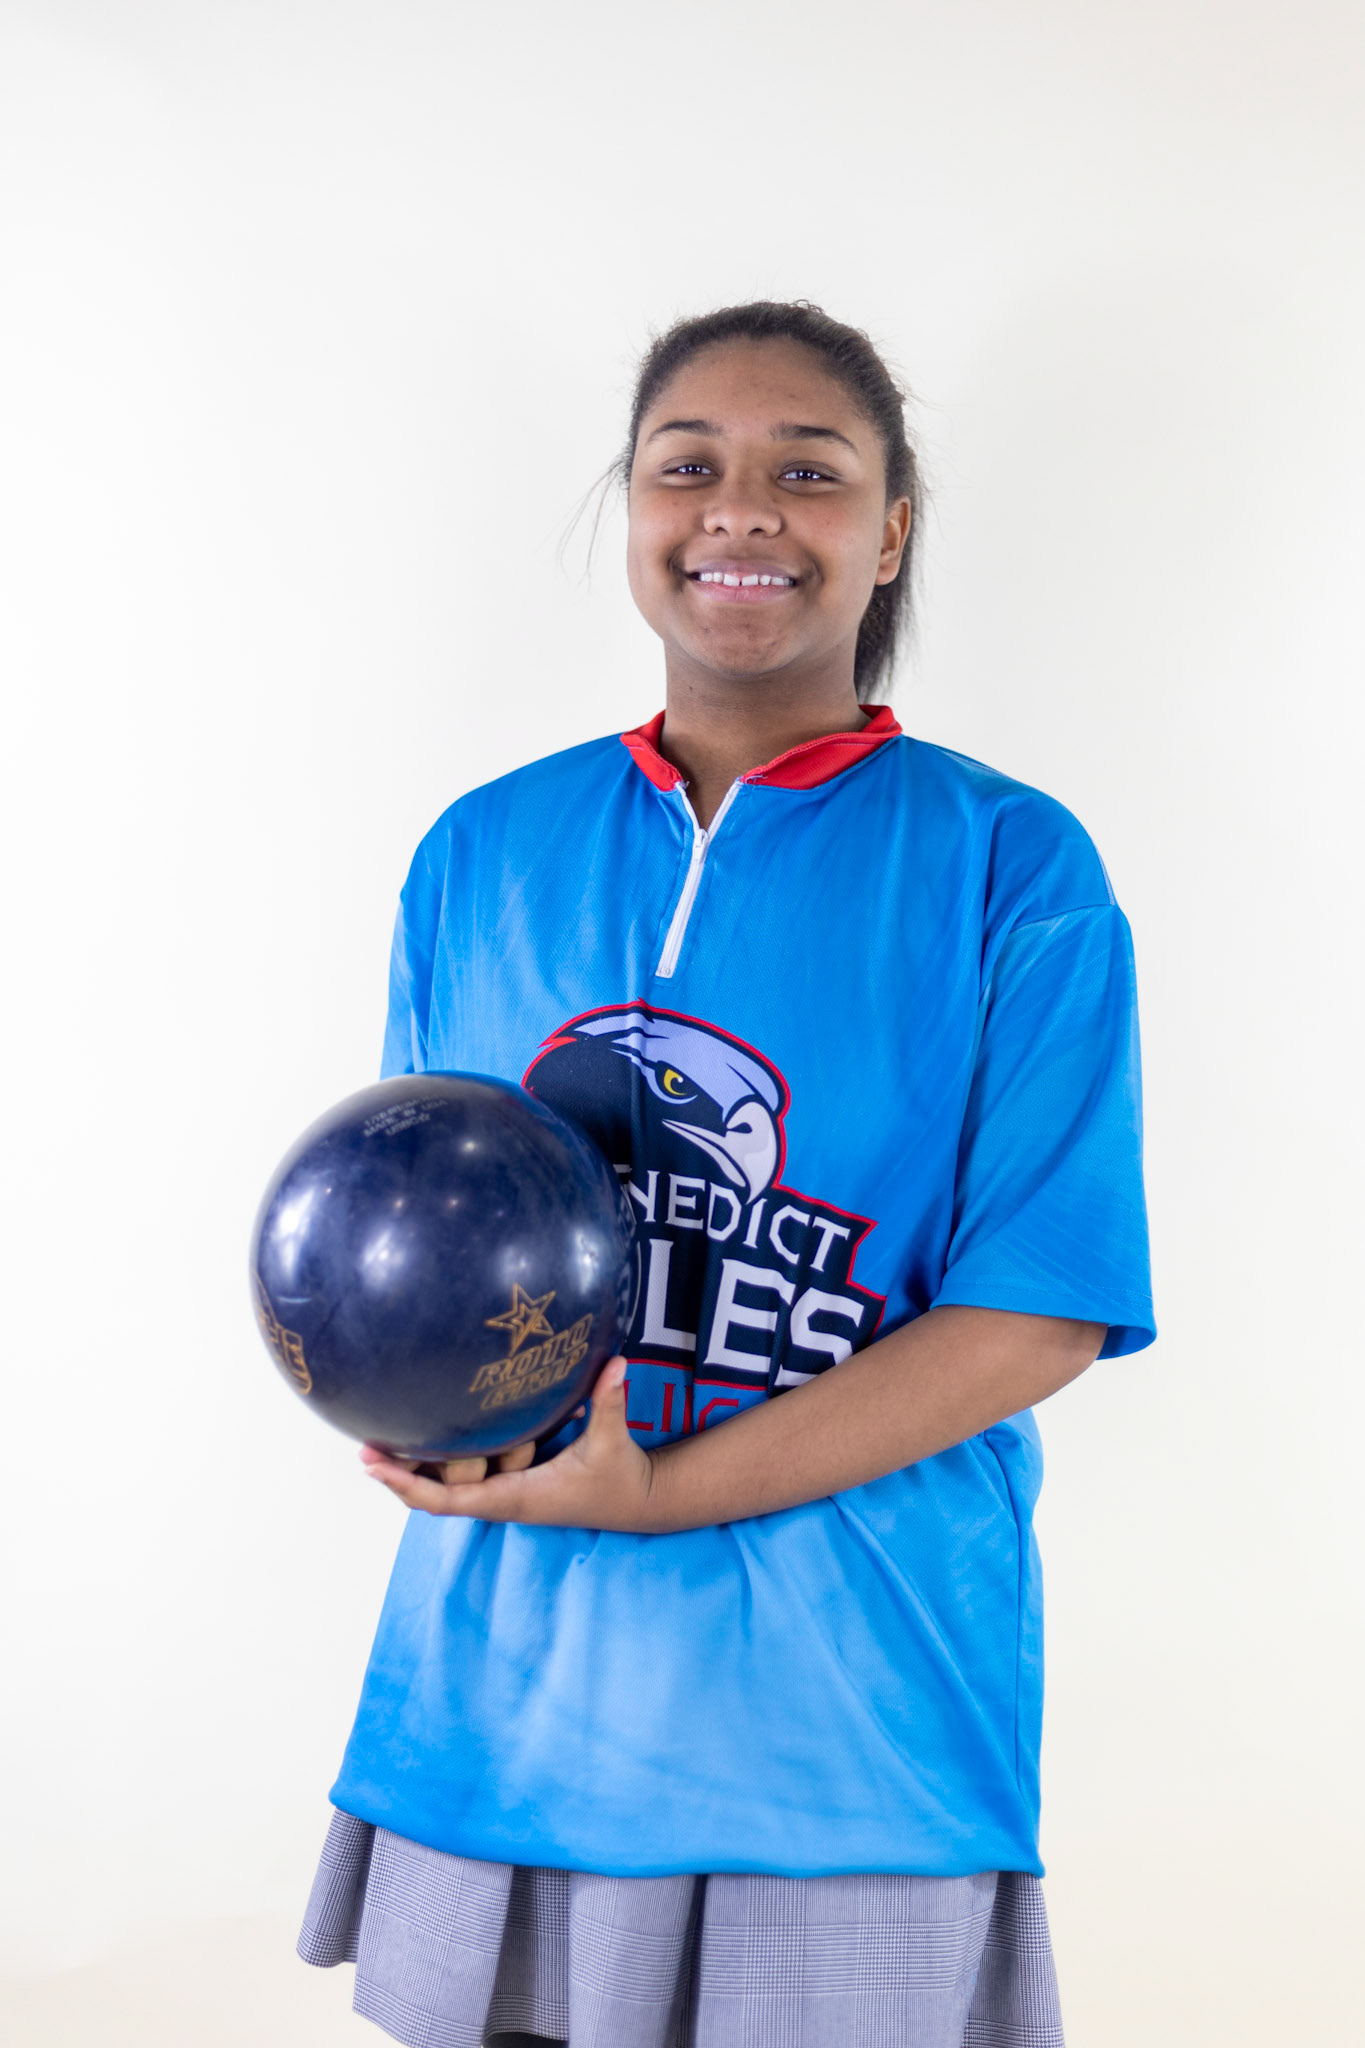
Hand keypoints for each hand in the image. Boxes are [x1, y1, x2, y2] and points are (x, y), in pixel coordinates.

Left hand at [358, 1358, 664, 1532]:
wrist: (636, 1502)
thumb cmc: (619, 1476)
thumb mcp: (613, 1441)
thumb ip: (609, 1402)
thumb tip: (615, 1363)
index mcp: (515, 1496)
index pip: (447, 1499)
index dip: (407, 1484)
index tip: (374, 1465)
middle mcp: (501, 1499)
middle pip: (433, 1498)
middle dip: (398, 1476)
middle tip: (363, 1447)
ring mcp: (503, 1494)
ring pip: (445, 1490)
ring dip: (412, 1472)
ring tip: (377, 1441)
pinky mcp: (511, 1484)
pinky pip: (463, 1480)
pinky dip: (436, 1467)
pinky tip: (422, 1439)